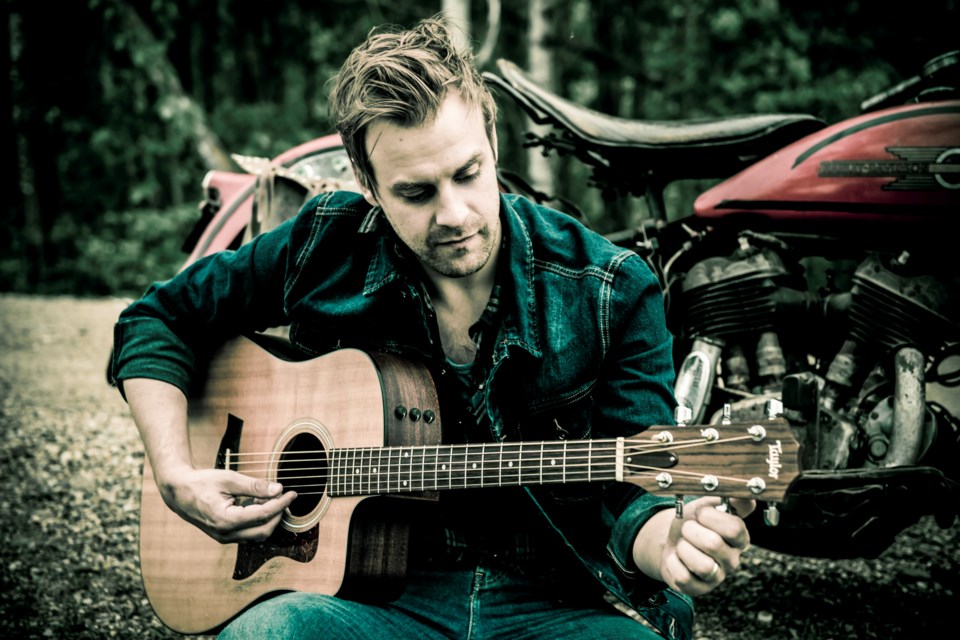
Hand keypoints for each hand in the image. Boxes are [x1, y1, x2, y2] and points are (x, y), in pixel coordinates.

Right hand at [157, 466, 297, 543]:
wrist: (179, 493)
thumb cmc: (201, 483)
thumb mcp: (228, 479)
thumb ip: (254, 486)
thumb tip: (277, 490)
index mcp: (225, 520)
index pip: (262, 515)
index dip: (280, 504)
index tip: (292, 493)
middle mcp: (225, 534)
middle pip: (263, 530)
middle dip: (278, 514)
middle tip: (284, 496)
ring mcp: (224, 538)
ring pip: (257, 535)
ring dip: (269, 519)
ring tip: (271, 498)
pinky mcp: (225, 536)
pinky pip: (248, 533)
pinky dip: (259, 521)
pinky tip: (259, 504)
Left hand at [637, 496, 753, 596]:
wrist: (671, 541)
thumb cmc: (693, 523)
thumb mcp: (708, 505)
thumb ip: (729, 500)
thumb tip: (749, 497)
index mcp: (739, 538)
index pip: (734, 528)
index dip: (711, 517)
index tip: (700, 513)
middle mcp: (732, 560)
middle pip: (714, 544)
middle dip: (691, 531)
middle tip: (687, 528)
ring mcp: (717, 577)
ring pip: (702, 566)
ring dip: (684, 549)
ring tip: (683, 544)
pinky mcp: (699, 589)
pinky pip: (684, 578)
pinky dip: (673, 563)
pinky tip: (676, 557)